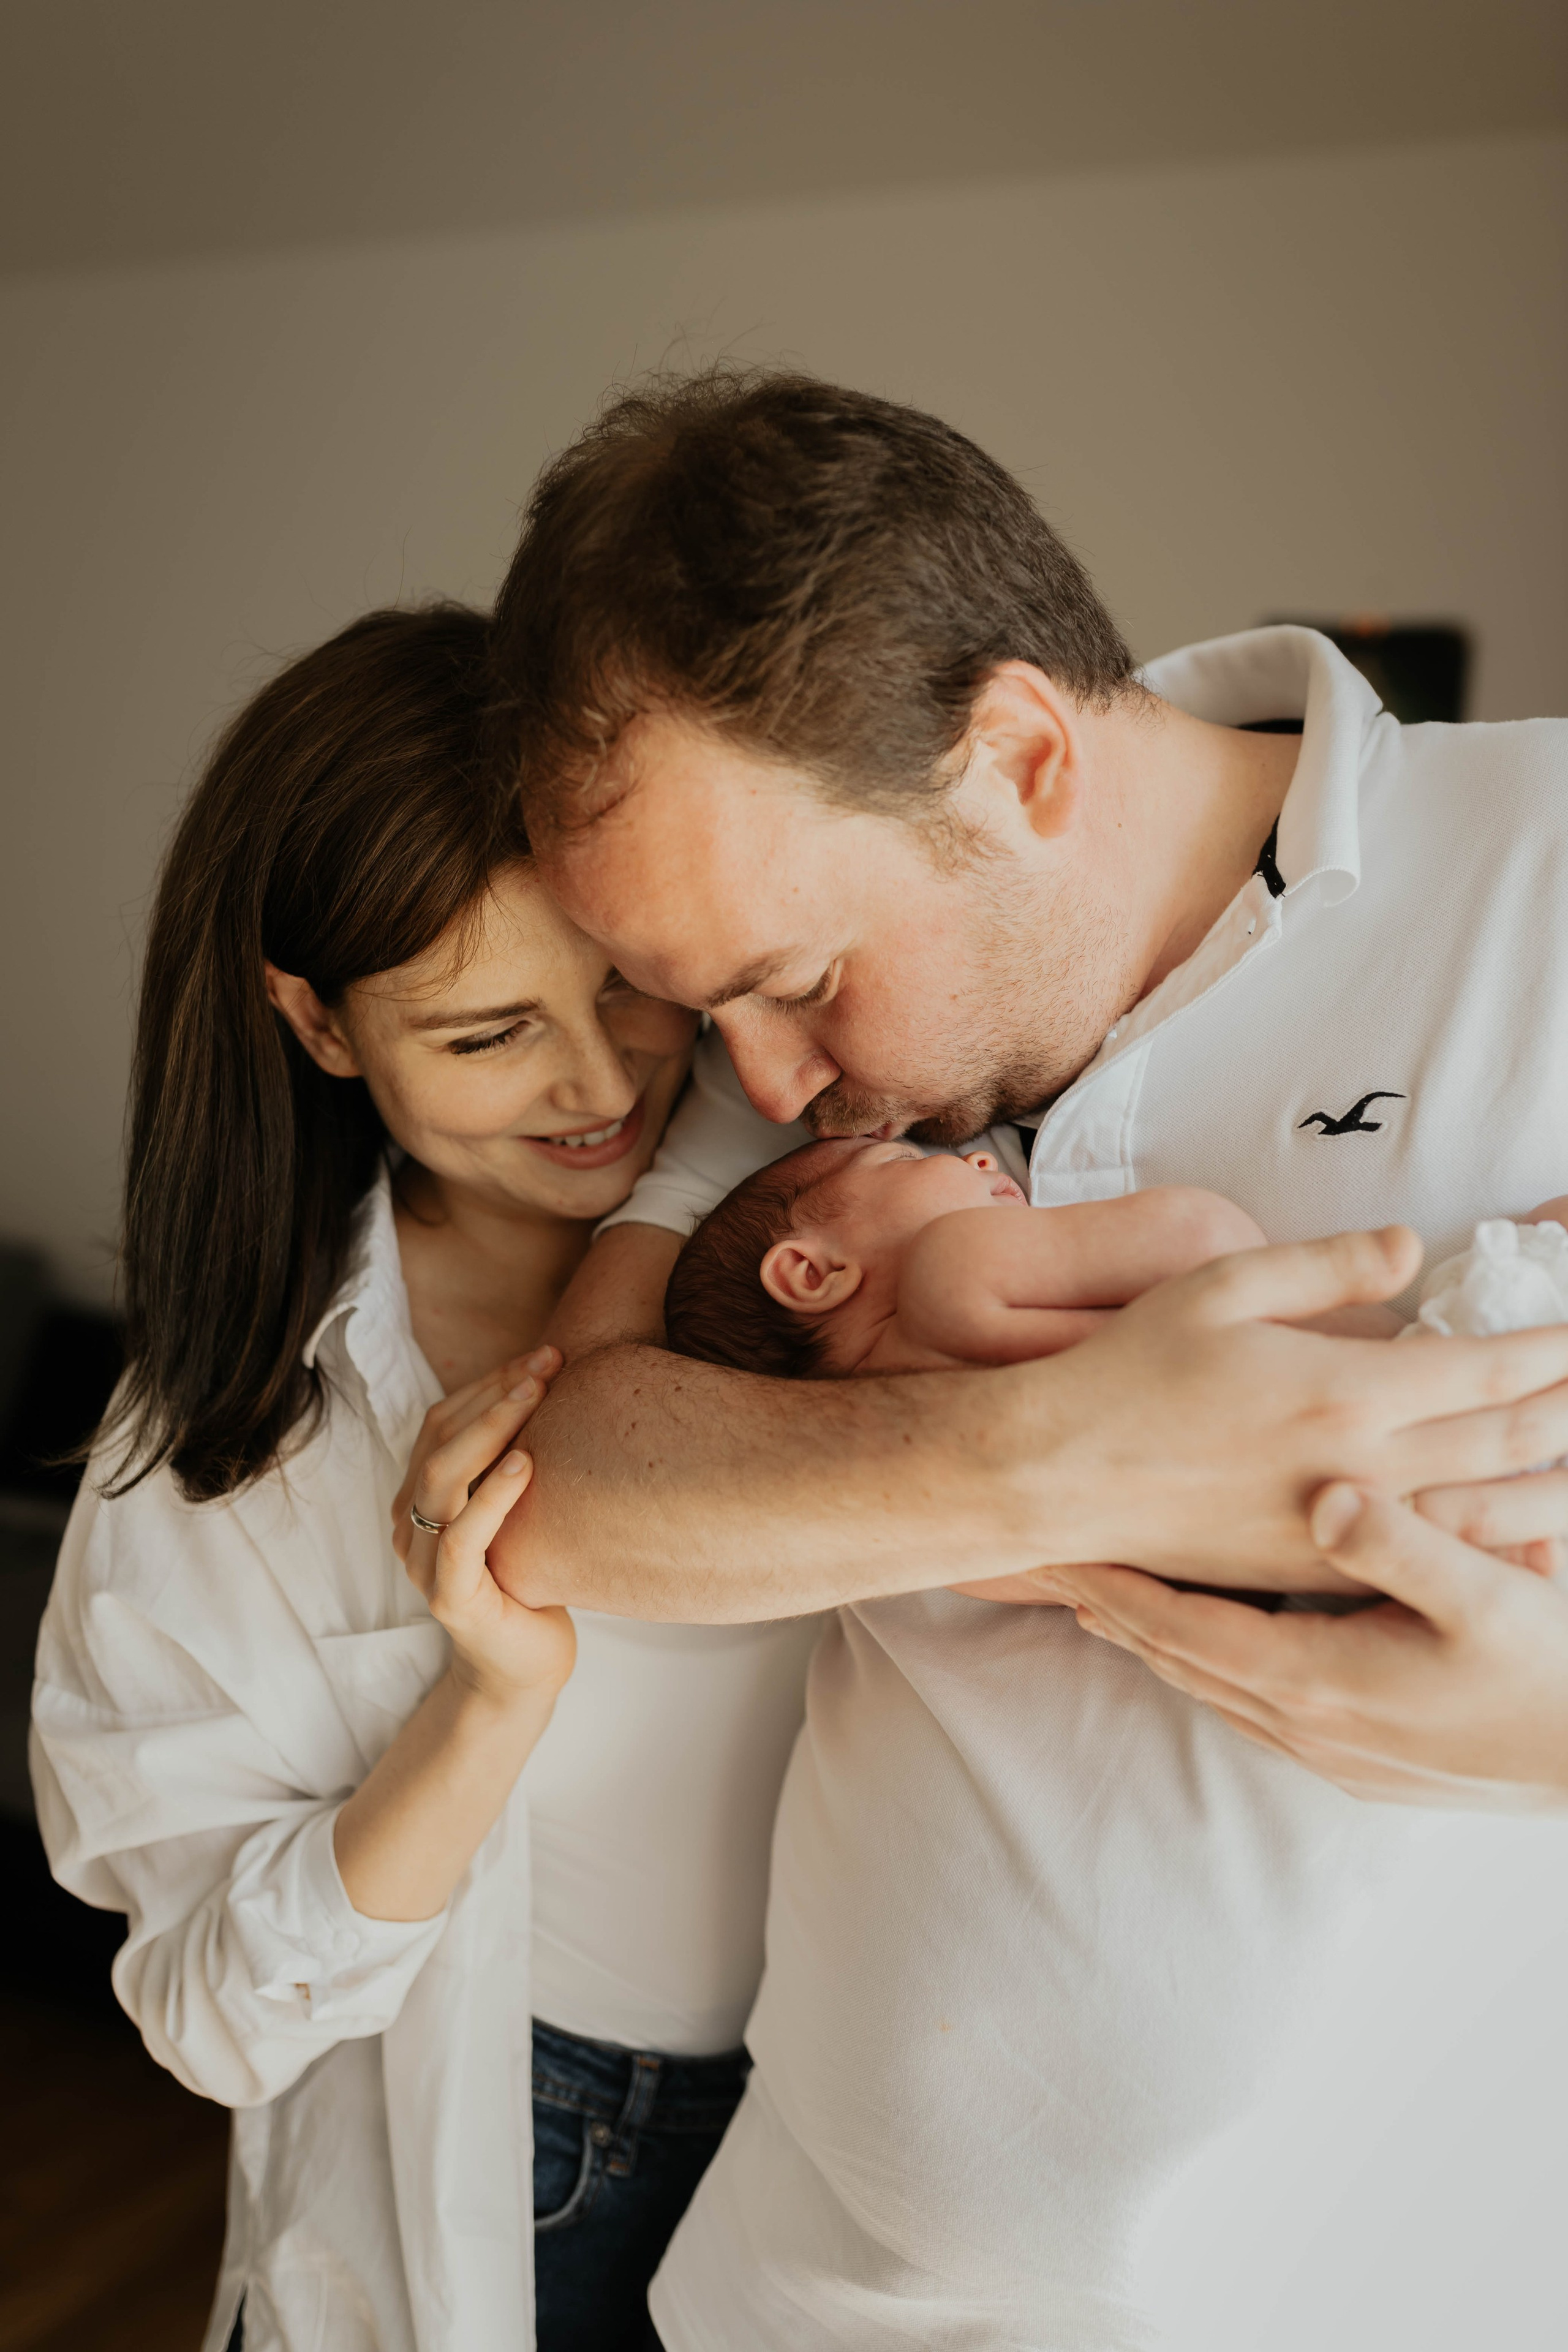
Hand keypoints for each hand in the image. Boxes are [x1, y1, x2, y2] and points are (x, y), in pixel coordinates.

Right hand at [397, 1349, 575, 1708]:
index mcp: (419, 1500)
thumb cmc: (530, 1578)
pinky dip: (491, 1497)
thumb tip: (554, 1384)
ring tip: (536, 1394)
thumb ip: (512, 1461)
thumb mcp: (520, 1510)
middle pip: (439, 1441)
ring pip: (441, 1479)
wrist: (526, 1665)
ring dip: (491, 1429)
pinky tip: (525, 1464)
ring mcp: (423, 1564)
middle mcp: (409, 1527)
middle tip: (547, 1362)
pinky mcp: (450, 1599)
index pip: (440, 1424)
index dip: (488, 1384)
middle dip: (494, 1394)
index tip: (543, 1354)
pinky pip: (461, 1539)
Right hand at [1031, 1226, 1567, 1589]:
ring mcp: (1343, 1529)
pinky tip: (1519, 1527)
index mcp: (1346, 1391)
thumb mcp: (1221, 1285)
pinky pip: (1429, 1555)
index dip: (1558, 1349)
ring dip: (1553, 1486)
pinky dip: (1491, 1540)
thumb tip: (1411, 1248)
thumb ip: (1327, 1265)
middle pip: (1510, 1442)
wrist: (1060, 1474)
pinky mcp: (1317, 1568)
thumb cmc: (1131, 1371)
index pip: (1491, 1369)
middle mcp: (1361, 1467)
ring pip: (1486, 1513)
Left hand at [1048, 1487, 1567, 1809]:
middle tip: (1052, 1564)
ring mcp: (1330, 1752)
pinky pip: (1250, 1706)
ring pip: (1211, 1687)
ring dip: (1156, 1641)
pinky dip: (1207, 1666)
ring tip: (1104, 1598)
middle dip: (1114, 1610)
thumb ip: (1404, 1545)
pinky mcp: (1357, 1762)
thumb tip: (1326, 1497)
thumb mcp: (1489, 1597)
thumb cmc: (1551, 1674)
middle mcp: (1308, 1726)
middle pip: (1180, 1660)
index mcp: (1320, 1680)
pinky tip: (1202, 1644)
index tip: (1058, 1549)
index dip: (1116, 1587)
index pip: (1184, 1629)